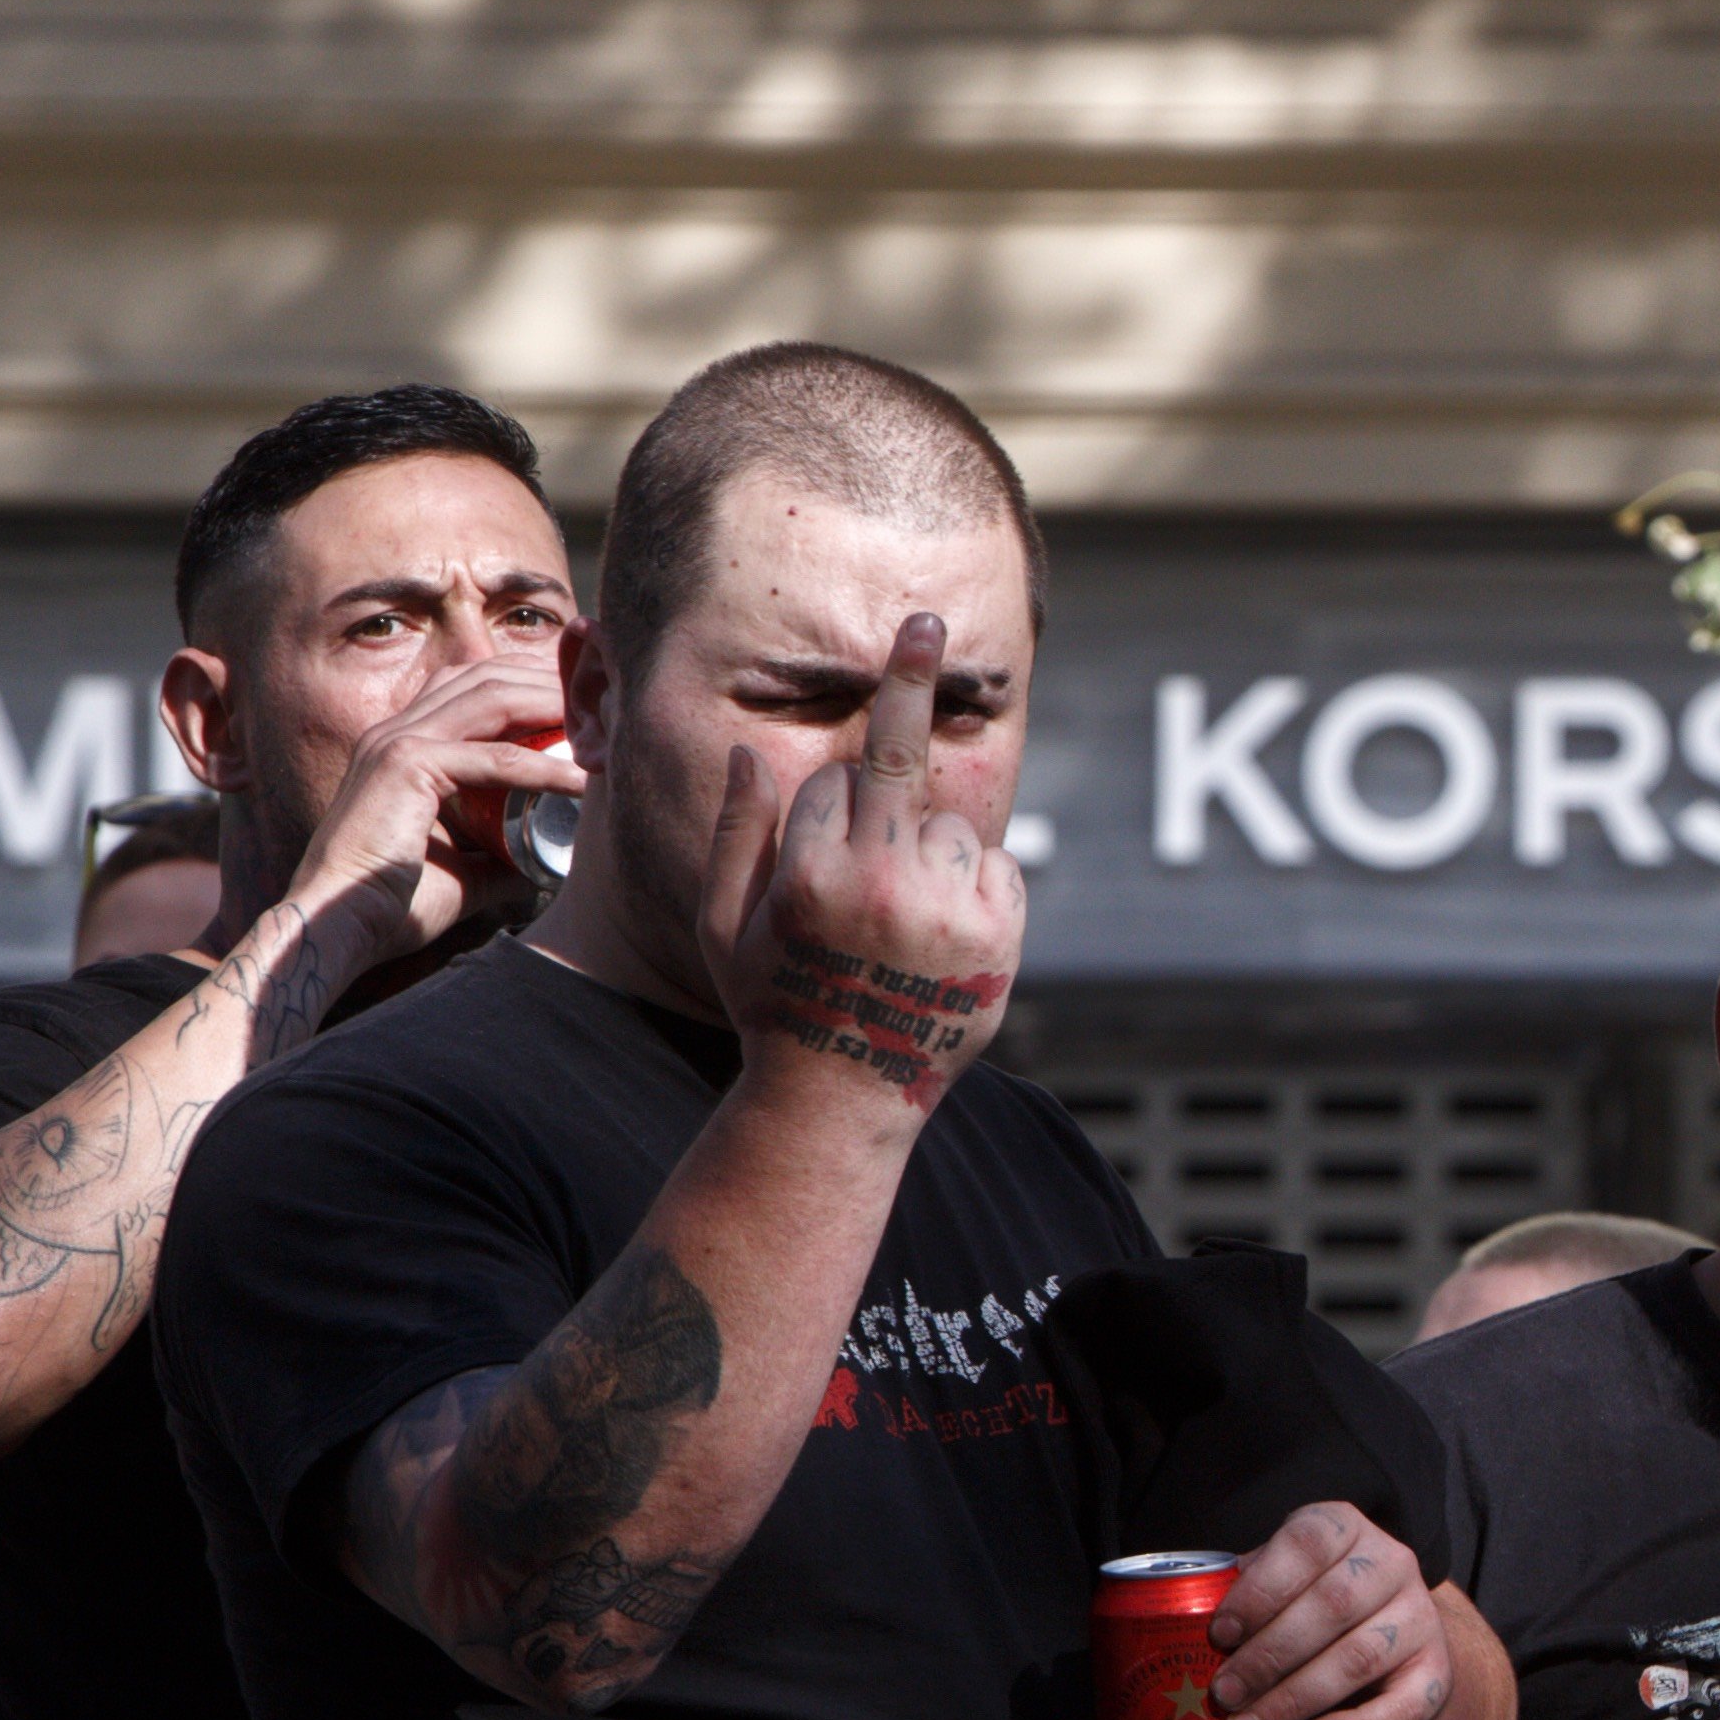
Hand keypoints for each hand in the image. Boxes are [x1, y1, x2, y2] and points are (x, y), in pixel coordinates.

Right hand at [287, 654, 580, 964]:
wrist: (338, 928)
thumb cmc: (390, 905)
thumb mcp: (463, 872)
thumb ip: (499, 859)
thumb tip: (540, 867)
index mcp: (401, 744)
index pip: (471, 686)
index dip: (529, 683)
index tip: (585, 703)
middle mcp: (395, 731)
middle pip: (486, 677)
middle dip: (549, 681)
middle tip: (605, 701)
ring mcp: (396, 743)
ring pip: (492, 700)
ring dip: (554, 707)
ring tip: (605, 725)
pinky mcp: (405, 767)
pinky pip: (494, 759)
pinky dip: (544, 767)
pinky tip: (583, 780)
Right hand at [704, 612, 1020, 1118]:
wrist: (843, 1098)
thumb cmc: (772, 1006)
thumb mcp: (720, 928)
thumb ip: (734, 836)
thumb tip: (750, 750)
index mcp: (808, 877)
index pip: (835, 783)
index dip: (832, 804)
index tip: (837, 810)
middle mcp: (880, 884)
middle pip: (901, 761)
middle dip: (908, 684)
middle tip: (926, 620)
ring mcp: (945, 910)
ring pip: (946, 824)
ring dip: (928, 848)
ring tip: (899, 922)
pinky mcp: (1000, 937)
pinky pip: (996, 866)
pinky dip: (976, 881)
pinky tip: (940, 935)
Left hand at [1211, 1498, 1452, 1719]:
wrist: (1389, 1640)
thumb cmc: (1310, 1606)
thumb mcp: (1282, 1582)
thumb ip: (1246, 1592)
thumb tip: (1187, 1626)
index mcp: (1346, 1529)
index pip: (1307, 1544)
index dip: (1260, 1589)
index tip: (1219, 1634)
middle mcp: (1393, 1564)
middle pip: (1332, 1606)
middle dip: (1268, 1657)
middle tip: (1223, 1695)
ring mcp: (1420, 1618)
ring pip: (1357, 1660)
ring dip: (1293, 1700)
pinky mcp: (1436, 1673)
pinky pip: (1400, 1708)